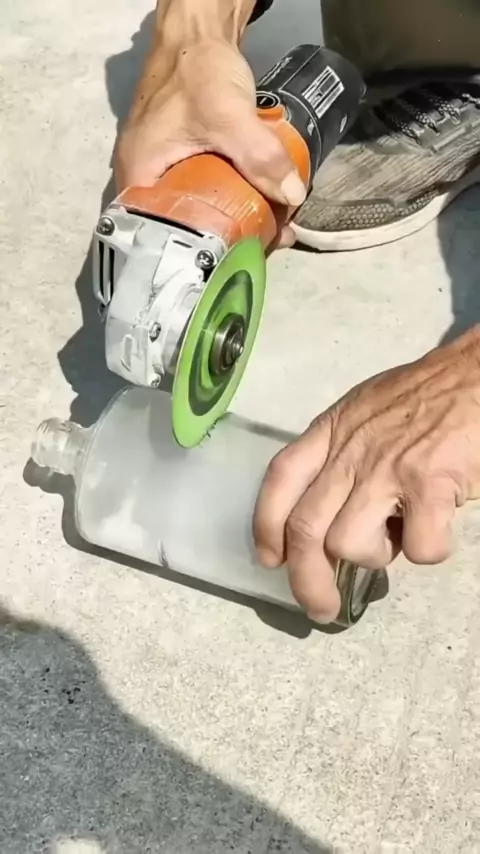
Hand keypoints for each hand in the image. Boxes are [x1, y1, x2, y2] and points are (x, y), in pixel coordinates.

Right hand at [115, 39, 305, 246]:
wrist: (199, 29)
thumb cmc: (195, 68)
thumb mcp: (228, 116)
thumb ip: (259, 155)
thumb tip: (293, 196)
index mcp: (139, 176)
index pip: (159, 233)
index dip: (194, 252)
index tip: (231, 260)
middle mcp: (146, 178)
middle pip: (184, 224)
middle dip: (224, 238)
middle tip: (261, 246)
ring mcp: (165, 167)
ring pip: (200, 207)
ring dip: (235, 218)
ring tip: (269, 229)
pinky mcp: (185, 158)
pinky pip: (210, 187)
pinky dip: (235, 196)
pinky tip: (261, 203)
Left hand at [254, 326, 479, 621]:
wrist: (475, 374)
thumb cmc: (424, 395)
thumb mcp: (363, 411)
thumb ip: (340, 452)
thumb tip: (330, 511)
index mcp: (331, 430)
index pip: (279, 479)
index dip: (265, 525)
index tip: (269, 559)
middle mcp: (350, 451)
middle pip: (305, 527)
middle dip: (306, 580)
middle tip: (320, 607)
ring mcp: (388, 468)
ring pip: (348, 543)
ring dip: (374, 557)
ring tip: (397, 536)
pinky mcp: (430, 484)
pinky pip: (417, 548)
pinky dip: (427, 551)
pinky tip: (438, 528)